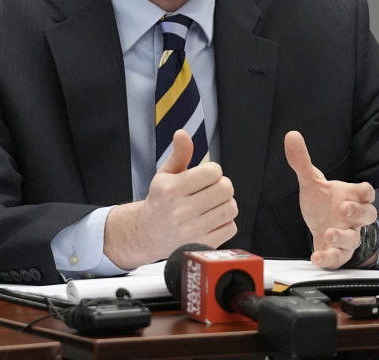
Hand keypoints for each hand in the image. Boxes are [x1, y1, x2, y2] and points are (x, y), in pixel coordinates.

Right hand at [104, 130, 237, 268]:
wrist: (148, 234)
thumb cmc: (161, 199)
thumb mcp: (165, 174)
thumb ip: (179, 154)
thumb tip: (183, 133)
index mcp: (171, 189)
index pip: (213, 171)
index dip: (213, 171)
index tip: (204, 176)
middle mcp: (180, 211)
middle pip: (226, 189)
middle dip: (222, 185)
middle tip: (212, 189)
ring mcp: (191, 231)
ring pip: (231, 208)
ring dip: (226, 203)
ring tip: (213, 203)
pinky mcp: (201, 245)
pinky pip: (231, 227)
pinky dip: (226, 221)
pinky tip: (212, 219)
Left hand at [284, 130, 376, 268]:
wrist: (318, 224)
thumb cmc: (322, 202)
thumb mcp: (311, 181)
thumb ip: (302, 160)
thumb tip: (291, 135)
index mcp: (350, 197)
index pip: (367, 193)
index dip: (365, 191)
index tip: (361, 189)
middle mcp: (353, 218)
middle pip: (369, 215)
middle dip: (359, 213)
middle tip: (344, 208)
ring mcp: (347, 236)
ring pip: (355, 239)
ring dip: (344, 237)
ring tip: (329, 233)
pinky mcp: (337, 253)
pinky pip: (338, 258)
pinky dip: (329, 259)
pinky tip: (316, 257)